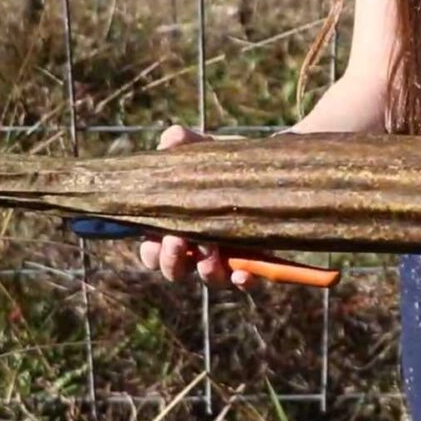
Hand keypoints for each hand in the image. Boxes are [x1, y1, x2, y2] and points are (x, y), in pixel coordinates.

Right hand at [137, 125, 256, 290]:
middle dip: (172, 261)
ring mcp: (226, 259)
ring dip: (206, 271)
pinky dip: (243, 281)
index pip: (152, 252)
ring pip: (209, 278)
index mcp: (174, 228)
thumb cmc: (223, 162)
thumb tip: (171, 139)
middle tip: (178, 242)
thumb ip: (183, 142)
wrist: (268, 167)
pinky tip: (243, 273)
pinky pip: (246, 280)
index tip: (159, 236)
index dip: (152, 250)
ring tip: (211, 255)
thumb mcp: (203, 149)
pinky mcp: (256, 260)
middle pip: (175, 271)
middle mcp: (196, 250)